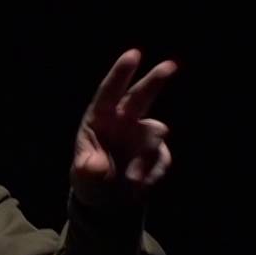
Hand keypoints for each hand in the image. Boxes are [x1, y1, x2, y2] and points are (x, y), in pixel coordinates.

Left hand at [70, 49, 175, 207]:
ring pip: (156, 131)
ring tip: (131, 180)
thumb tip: (94, 165)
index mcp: (100, 118)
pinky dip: (153, 173)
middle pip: (141, 95)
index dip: (121, 73)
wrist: (109, 199)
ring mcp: (143, 134)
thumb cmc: (91, 177)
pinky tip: (139, 186)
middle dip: (155, 80)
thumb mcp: (83, 176)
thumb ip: (87, 169)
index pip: (109, 92)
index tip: (134, 54)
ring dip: (146, 155)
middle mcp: (124, 120)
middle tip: (171, 65)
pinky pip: (162, 157)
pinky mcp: (159, 151)